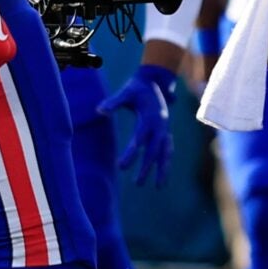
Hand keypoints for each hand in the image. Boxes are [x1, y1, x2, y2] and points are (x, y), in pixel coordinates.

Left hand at [97, 64, 177, 185]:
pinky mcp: (166, 131)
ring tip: (158, 187)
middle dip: (147, 168)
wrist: (156, 81)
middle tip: (137, 183)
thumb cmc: (138, 88)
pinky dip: (166, 161)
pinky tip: (163, 175)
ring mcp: (165, 130)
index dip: (132, 153)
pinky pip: (168, 149)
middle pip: (154, 151)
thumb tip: (99, 110)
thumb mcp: (126, 91)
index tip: (122, 166)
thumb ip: (113, 102)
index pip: (139, 140)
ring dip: (163, 169)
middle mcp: (160, 126)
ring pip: (166, 153)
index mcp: (149, 118)